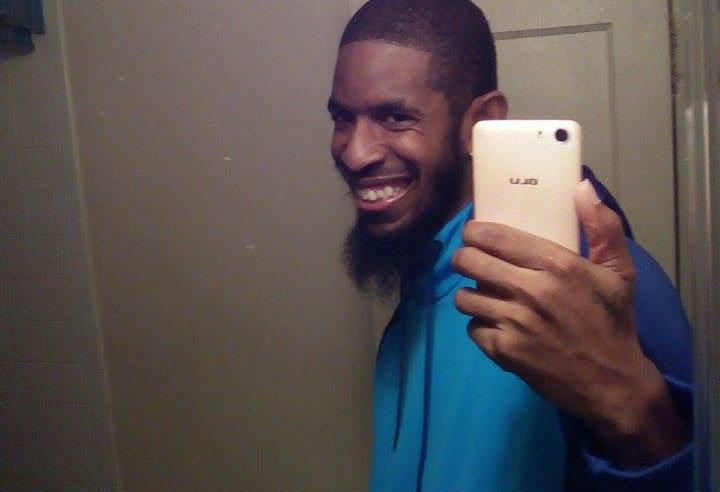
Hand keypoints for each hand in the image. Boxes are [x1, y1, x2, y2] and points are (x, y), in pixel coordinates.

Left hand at [452, 180, 687, 465]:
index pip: (492, 236)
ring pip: (464, 297)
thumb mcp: (619, 272)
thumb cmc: (613, 322)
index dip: (474, 232)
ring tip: (485, 295)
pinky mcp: (504, 351)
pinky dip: (480, 326)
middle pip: (468, 261)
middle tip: (473, 262)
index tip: (475, 234)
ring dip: (471, 294)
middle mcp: (530, 290)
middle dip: (465, 259)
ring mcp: (514, 322)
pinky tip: (496, 325)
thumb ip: (602, 227)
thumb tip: (582, 187)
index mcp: (556, 264)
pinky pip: (472, 328)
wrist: (612, 383)